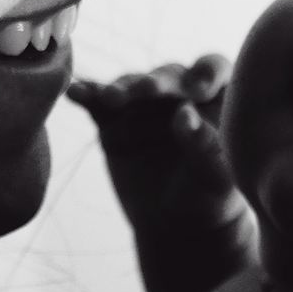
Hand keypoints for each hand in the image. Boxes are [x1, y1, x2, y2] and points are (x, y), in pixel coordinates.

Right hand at [67, 53, 235, 226]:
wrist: (176, 221)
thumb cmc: (209, 193)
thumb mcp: (216, 175)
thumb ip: (204, 145)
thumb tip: (184, 116)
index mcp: (217, 95)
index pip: (214, 70)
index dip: (207, 73)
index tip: (198, 90)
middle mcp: (180, 90)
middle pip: (168, 76)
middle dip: (156, 83)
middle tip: (146, 91)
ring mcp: (144, 103)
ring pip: (132, 87)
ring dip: (122, 89)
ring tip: (111, 98)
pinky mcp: (114, 119)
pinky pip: (100, 104)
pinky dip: (88, 95)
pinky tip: (75, 92)